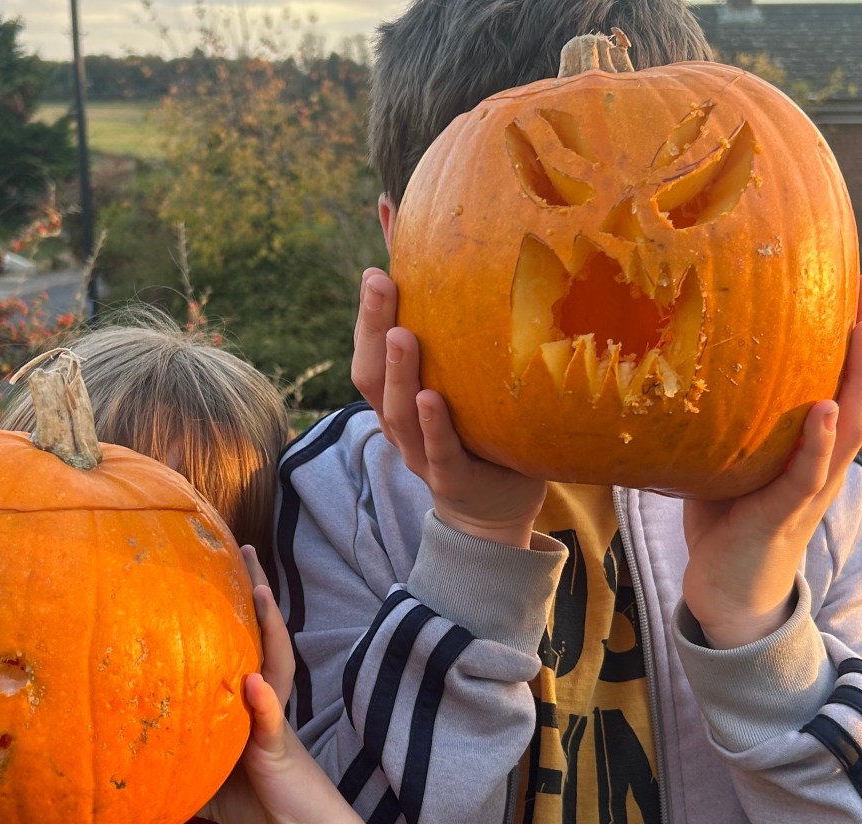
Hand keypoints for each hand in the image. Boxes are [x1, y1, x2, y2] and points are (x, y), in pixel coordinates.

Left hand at [202, 549, 351, 823]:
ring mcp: (275, 725)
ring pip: (274, 666)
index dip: (235, 611)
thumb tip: (130, 764)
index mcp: (249, 707)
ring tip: (259, 592)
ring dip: (267, 629)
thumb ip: (180, 765)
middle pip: (263, 639)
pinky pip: (270, 724)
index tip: (219, 568)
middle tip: (245, 548)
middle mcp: (265, 705)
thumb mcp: (209, 784)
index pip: (242, 647)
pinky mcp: (279, 753)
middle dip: (256, 595)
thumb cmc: (263, 808)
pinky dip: (262, 703)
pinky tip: (253, 682)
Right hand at [351, 268, 544, 547]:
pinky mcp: (454, 480)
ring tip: (401, 335)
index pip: (370, 354)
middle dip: (372, 328)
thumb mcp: (461, 388)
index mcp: (396, 401)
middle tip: (379, 282)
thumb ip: (454, 344)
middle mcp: (400, 426)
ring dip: (398, 372)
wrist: (493, 513)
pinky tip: (432, 398)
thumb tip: (467, 280)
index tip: (376, 271)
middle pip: (371, 377)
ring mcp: (423, 455)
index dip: (368, 316)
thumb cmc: (479, 437)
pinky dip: (433, 425)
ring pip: (399, 414)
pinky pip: (439, 451)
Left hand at [681, 271, 861, 648]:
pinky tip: (826, 409)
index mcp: (812, 444)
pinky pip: (808, 473)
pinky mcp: (785, 513)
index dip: (854, 331)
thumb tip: (690, 356)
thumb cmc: (727, 522)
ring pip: (848, 425)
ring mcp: (810, 487)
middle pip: (859, 388)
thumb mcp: (728, 457)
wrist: (728, 593)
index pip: (841, 377)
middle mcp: (823, 460)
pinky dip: (819, 441)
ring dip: (858, 376)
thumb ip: (728, 417)